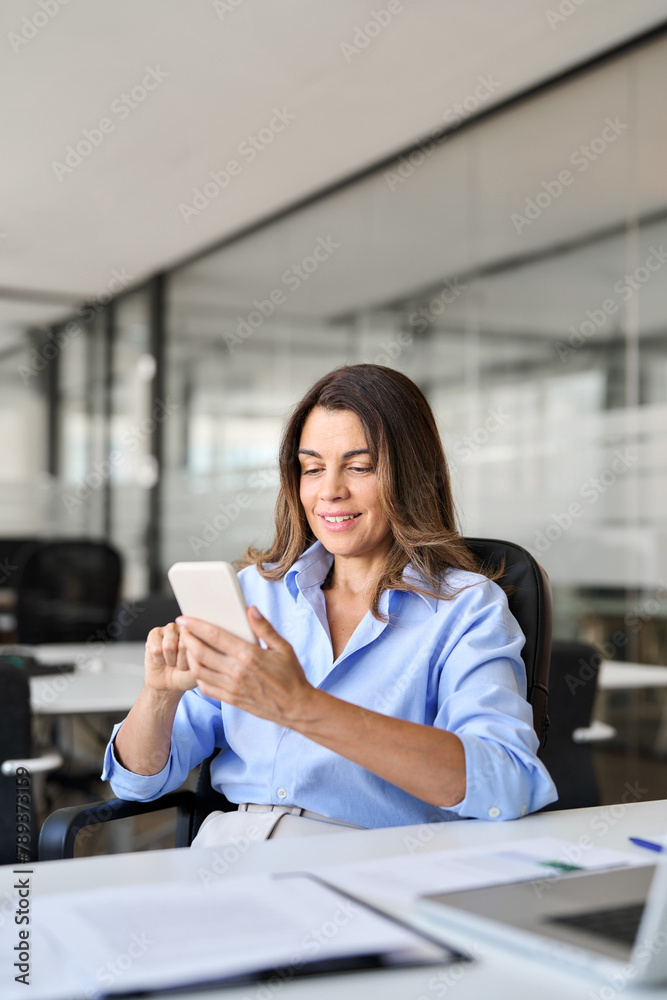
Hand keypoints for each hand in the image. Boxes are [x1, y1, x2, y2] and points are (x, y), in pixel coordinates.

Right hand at [144, 622, 198, 693]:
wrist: (166, 682)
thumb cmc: (185, 675)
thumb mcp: (198, 669)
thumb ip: (201, 656)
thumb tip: (193, 644)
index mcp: (200, 634)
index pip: (197, 645)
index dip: (191, 661)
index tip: (191, 665)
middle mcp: (186, 627)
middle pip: (182, 645)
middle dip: (180, 662)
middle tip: (180, 664)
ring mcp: (170, 628)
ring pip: (168, 646)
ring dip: (169, 661)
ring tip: (171, 661)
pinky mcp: (154, 633)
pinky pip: (156, 650)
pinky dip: (158, 660)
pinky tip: (161, 659)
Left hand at [176, 607, 315, 725]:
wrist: (296, 707)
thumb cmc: (291, 675)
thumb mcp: (283, 647)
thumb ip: (264, 628)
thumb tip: (250, 609)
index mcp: (249, 655)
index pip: (215, 636)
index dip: (196, 626)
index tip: (184, 619)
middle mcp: (237, 672)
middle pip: (200, 653)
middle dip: (187, 639)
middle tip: (183, 630)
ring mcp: (232, 687)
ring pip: (199, 671)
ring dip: (189, 657)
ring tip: (189, 647)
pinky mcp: (231, 699)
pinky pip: (206, 688)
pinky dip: (198, 676)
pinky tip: (200, 668)